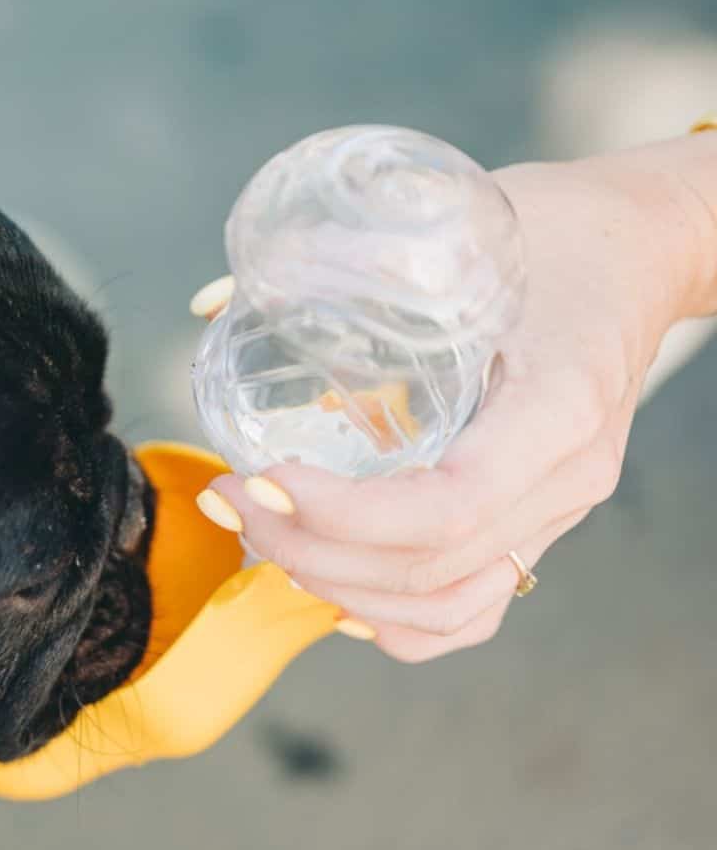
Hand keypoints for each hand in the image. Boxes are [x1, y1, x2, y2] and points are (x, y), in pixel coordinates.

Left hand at [194, 141, 716, 661]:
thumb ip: (341, 261)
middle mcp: (563, 479)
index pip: (445, 508)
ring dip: (338, 588)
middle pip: (428, 568)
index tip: (263, 475)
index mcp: (553, 411)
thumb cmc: (550, 231)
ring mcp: (556, 512)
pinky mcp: (537, 522)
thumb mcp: (455, 229)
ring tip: (260, 534)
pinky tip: (329, 589)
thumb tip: (209, 303)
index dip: (341, 514)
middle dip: (307, 548)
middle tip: (231, 498)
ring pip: (445, 606)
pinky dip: (394, 620)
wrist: (639, 251)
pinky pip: (470, 608)